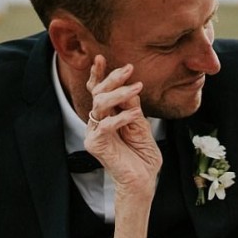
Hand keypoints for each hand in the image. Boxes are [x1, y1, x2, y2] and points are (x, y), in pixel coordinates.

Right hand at [84, 55, 161, 194]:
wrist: (142, 180)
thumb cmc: (143, 155)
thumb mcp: (141, 125)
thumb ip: (132, 107)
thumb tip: (129, 87)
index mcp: (106, 116)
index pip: (97, 92)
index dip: (98, 75)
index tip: (101, 58)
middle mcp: (97, 122)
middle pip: (98, 93)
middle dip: (112, 78)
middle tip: (129, 68)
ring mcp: (94, 133)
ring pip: (100, 104)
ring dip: (119, 93)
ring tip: (137, 88)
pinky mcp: (95, 144)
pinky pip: (106, 125)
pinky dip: (122, 117)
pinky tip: (135, 114)